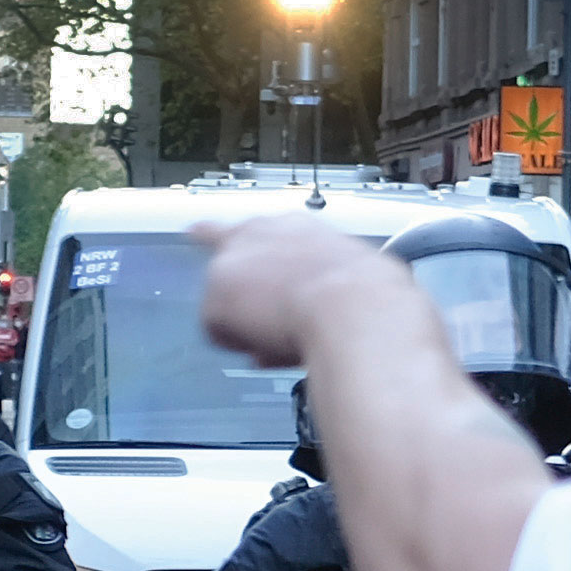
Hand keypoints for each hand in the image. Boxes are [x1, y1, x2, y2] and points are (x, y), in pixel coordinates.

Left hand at [195, 215, 410, 368]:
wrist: (355, 308)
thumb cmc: (372, 297)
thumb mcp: (355, 278)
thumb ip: (323, 288)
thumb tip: (304, 316)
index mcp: (295, 227)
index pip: (252, 226)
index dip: (223, 232)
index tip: (198, 231)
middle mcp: (256, 234)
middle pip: (224, 257)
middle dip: (238, 288)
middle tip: (257, 314)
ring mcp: (230, 263)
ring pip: (228, 304)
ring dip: (248, 323)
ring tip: (290, 334)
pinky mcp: (214, 298)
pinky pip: (223, 334)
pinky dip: (242, 344)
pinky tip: (273, 343)